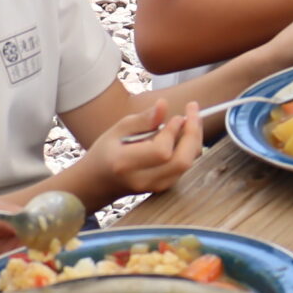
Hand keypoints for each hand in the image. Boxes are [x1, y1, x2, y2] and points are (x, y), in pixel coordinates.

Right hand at [86, 100, 202, 201]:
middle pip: (181, 161)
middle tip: (193, 111)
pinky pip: (184, 167)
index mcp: (125, 163)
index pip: (161, 151)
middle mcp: (143, 179)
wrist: (98, 182)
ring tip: (191, 118)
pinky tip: (184, 133)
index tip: (177, 115)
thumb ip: (143, 119)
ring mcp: (155, 187)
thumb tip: (164, 105)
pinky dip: (189, 148)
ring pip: (187, 165)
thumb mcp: (117, 130)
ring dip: (194, 139)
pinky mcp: (164, 187)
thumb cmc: (105, 152)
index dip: (173, 132)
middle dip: (193, 133)